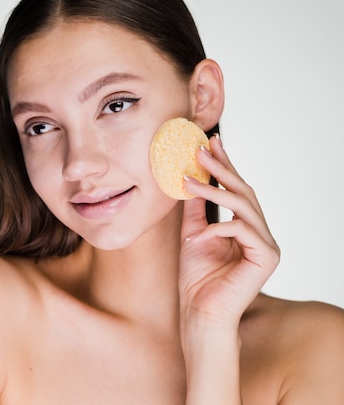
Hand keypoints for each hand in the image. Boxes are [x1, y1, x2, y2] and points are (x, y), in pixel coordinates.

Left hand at [179, 134, 279, 327]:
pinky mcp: (267, 258)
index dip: (225, 165)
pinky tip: (197, 236)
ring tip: (188, 181)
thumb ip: (196, 208)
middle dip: (221, 169)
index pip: (237, 190)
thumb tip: (191, 177)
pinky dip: (217, 229)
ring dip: (214, 190)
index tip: (211, 142)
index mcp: (246, 227)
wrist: (200, 313)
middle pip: (244, 192)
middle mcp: (260, 233)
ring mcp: (267, 245)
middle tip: (200, 149)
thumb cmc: (197, 278)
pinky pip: (242, 230)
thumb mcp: (192, 233)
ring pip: (244, 206)